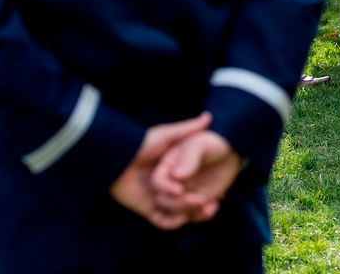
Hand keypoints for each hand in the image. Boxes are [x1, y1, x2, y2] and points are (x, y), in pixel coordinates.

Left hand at [110, 112, 211, 230]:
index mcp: (174, 169)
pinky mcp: (147, 208)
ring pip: (179, 211)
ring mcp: (158, 198)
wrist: (118, 158)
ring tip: (199, 204)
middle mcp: (168, 185)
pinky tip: (183, 216)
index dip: (209, 188)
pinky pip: (162, 221)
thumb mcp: (168, 134)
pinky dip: (172, 222)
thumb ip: (188, 128)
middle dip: (201, 203)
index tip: (221, 191)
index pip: (196, 182)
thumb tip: (208, 116)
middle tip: (213, 202)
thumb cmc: (143, 144)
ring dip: (189, 211)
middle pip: (190, 199)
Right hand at [150, 130, 243, 224]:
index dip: (166, 189)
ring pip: (175, 213)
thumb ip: (188, 158)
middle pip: (163, 200)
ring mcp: (182, 194)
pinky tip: (214, 205)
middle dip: (179, 205)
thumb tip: (177, 176)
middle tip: (199, 199)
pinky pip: (191, 216)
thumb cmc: (213, 143)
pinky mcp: (194, 203)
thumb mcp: (200, 145)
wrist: (230, 152)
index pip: (157, 181)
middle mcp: (171, 182)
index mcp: (167, 165)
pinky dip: (201, 216)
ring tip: (207, 205)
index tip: (181, 191)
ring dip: (190, 213)